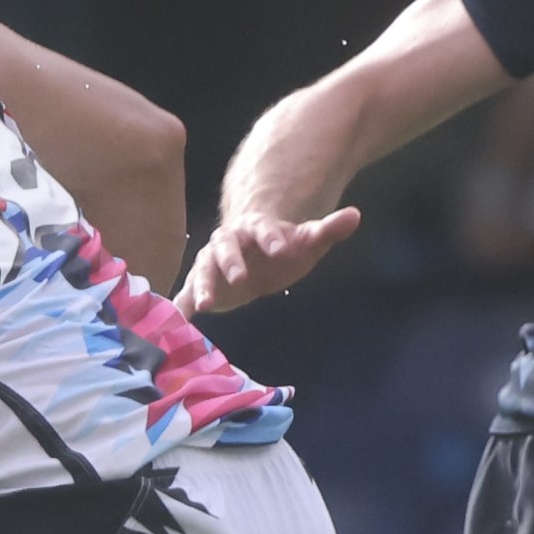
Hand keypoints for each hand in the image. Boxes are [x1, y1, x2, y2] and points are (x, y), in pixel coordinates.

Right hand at [176, 207, 359, 315]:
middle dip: (230, 262)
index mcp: (254, 228)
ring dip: (202, 286)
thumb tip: (355, 215)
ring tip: (205, 306)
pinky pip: (187, 294)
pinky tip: (177, 319)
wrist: (254, 258)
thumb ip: (327, 230)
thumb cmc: (281, 249)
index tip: (281, 249)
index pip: (262, 229)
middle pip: (223, 248)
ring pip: (202, 271)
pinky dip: (181, 305)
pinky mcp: (200, 284)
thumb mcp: (306, 241)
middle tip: (239, 278)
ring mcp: (210, 263)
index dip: (271, 237)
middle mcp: (227, 242)